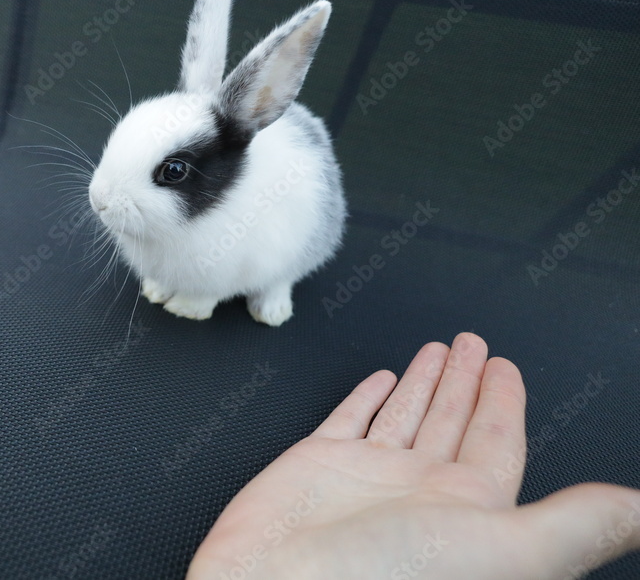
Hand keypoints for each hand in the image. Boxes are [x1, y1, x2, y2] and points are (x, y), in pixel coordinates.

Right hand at [188, 333, 639, 578]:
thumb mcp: (505, 550)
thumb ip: (575, 523)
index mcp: (467, 511)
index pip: (497, 442)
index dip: (505, 401)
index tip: (509, 367)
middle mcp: (418, 491)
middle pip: (454, 422)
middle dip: (467, 381)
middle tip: (475, 344)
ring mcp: (367, 476)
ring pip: (406, 415)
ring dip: (425, 382)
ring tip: (438, 349)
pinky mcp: (318, 463)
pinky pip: (349, 420)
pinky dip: (365, 398)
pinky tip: (380, 381)